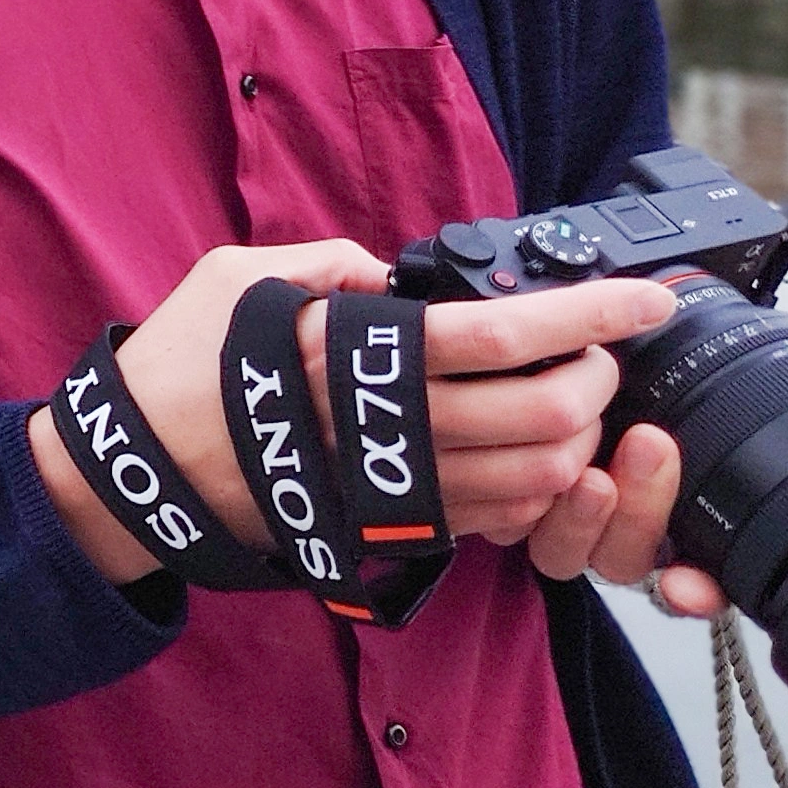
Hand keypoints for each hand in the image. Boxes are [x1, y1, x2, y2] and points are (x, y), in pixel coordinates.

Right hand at [30, 248, 683, 583]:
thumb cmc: (183, 361)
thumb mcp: (243, 274)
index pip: (506, 332)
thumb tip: (395, 273)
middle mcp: (389, 422)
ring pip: (538, 474)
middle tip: (597, 351)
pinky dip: (538, 485)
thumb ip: (332, 263)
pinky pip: (501, 517)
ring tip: (568, 400)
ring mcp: (398, 484)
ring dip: (577, 437)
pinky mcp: (395, 525)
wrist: (141, 467)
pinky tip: (528, 451)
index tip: (646, 297)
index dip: (591, 312)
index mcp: (359, 348)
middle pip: (546, 411)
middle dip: (596, 378)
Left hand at [527, 308, 787, 611]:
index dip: (701, 592)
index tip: (692, 585)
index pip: (706, 580)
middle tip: (651, 445)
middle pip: (636, 559)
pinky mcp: (523, 504)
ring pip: (579, 552)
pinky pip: (526, 532)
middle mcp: (634, 531)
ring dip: (590, 514)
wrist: (572, 359)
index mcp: (689, 520)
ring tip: (594, 468)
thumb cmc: (666, 376)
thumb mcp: (732, 361)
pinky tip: (554, 475)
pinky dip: (541, 512)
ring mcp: (576, 522)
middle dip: (646, 511)